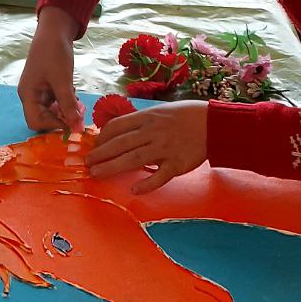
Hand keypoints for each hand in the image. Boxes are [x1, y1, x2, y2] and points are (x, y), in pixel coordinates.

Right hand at [18, 7, 82, 131]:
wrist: (55, 30)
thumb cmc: (54, 53)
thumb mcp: (63, 80)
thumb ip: (68, 105)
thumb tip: (76, 129)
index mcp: (28, 94)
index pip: (35, 122)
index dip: (53, 125)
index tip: (71, 121)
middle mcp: (31, 95)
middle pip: (43, 118)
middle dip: (60, 117)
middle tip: (77, 111)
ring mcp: (39, 91)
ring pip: (52, 111)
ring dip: (65, 109)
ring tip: (75, 98)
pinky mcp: (47, 86)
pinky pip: (56, 102)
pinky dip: (65, 101)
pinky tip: (73, 91)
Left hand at [85, 100, 208, 193]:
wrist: (214, 123)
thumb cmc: (186, 115)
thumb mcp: (160, 111)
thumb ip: (141, 122)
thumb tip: (119, 132)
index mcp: (147, 117)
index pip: (117, 126)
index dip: (102, 137)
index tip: (95, 145)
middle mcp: (152, 132)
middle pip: (120, 144)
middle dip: (100, 154)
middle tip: (87, 163)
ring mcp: (164, 149)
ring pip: (133, 159)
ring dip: (112, 167)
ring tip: (97, 174)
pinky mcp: (177, 164)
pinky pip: (159, 176)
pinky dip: (146, 184)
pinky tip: (133, 190)